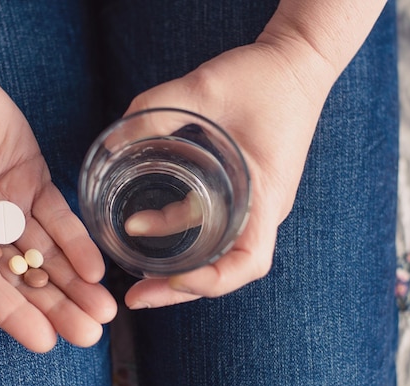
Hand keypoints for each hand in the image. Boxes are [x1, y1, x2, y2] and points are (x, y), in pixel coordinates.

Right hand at [0, 57, 116, 351]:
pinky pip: (59, 218)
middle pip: (23, 280)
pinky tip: (96, 268)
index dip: (14, 315)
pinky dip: (77, 243)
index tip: (44, 341)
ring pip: (47, 256)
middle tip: (90, 333)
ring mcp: (11, 210)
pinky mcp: (34, 185)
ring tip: (103, 311)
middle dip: (57, 307)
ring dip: (75, 284)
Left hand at [123, 39, 335, 308]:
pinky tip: (143, 226)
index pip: (250, 262)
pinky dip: (178, 232)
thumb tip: (113, 140)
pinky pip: (209, 225)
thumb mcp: (207, 87)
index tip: (171, 280)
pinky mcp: (240, 190)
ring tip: (133, 271)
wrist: (296, 63)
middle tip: (135, 297)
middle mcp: (262, 209)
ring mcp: (252, 203)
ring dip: (176, 265)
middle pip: (226, 269)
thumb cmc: (264, 77)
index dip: (212, 281)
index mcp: (266, 195)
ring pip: (214, 251)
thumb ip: (158, 108)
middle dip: (180, 288)